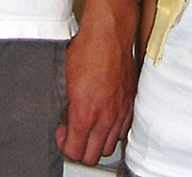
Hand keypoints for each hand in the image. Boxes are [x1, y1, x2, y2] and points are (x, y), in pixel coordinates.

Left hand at [55, 21, 136, 164]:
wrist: (109, 34)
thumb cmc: (86, 50)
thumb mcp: (64, 79)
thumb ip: (64, 105)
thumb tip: (62, 117)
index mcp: (84, 114)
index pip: (74, 152)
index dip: (64, 146)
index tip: (61, 133)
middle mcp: (105, 118)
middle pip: (92, 156)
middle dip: (79, 149)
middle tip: (72, 134)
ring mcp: (120, 112)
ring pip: (109, 147)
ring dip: (97, 142)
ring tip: (88, 127)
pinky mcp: (130, 104)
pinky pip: (122, 131)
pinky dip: (112, 131)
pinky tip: (104, 119)